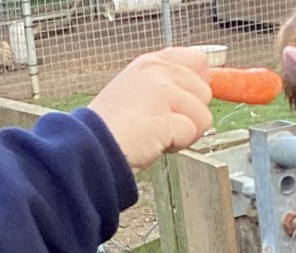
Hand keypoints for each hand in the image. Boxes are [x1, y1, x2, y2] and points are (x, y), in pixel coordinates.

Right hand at [88, 48, 213, 168]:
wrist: (90, 147)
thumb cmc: (110, 127)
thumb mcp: (136, 91)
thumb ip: (166, 84)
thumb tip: (202, 88)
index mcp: (150, 63)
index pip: (199, 61)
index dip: (197, 86)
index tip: (184, 103)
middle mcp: (157, 72)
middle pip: (205, 92)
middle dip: (190, 115)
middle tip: (160, 124)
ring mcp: (161, 92)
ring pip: (203, 116)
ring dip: (184, 132)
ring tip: (156, 134)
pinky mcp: (164, 117)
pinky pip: (192, 133)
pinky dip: (176, 145)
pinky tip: (154, 143)